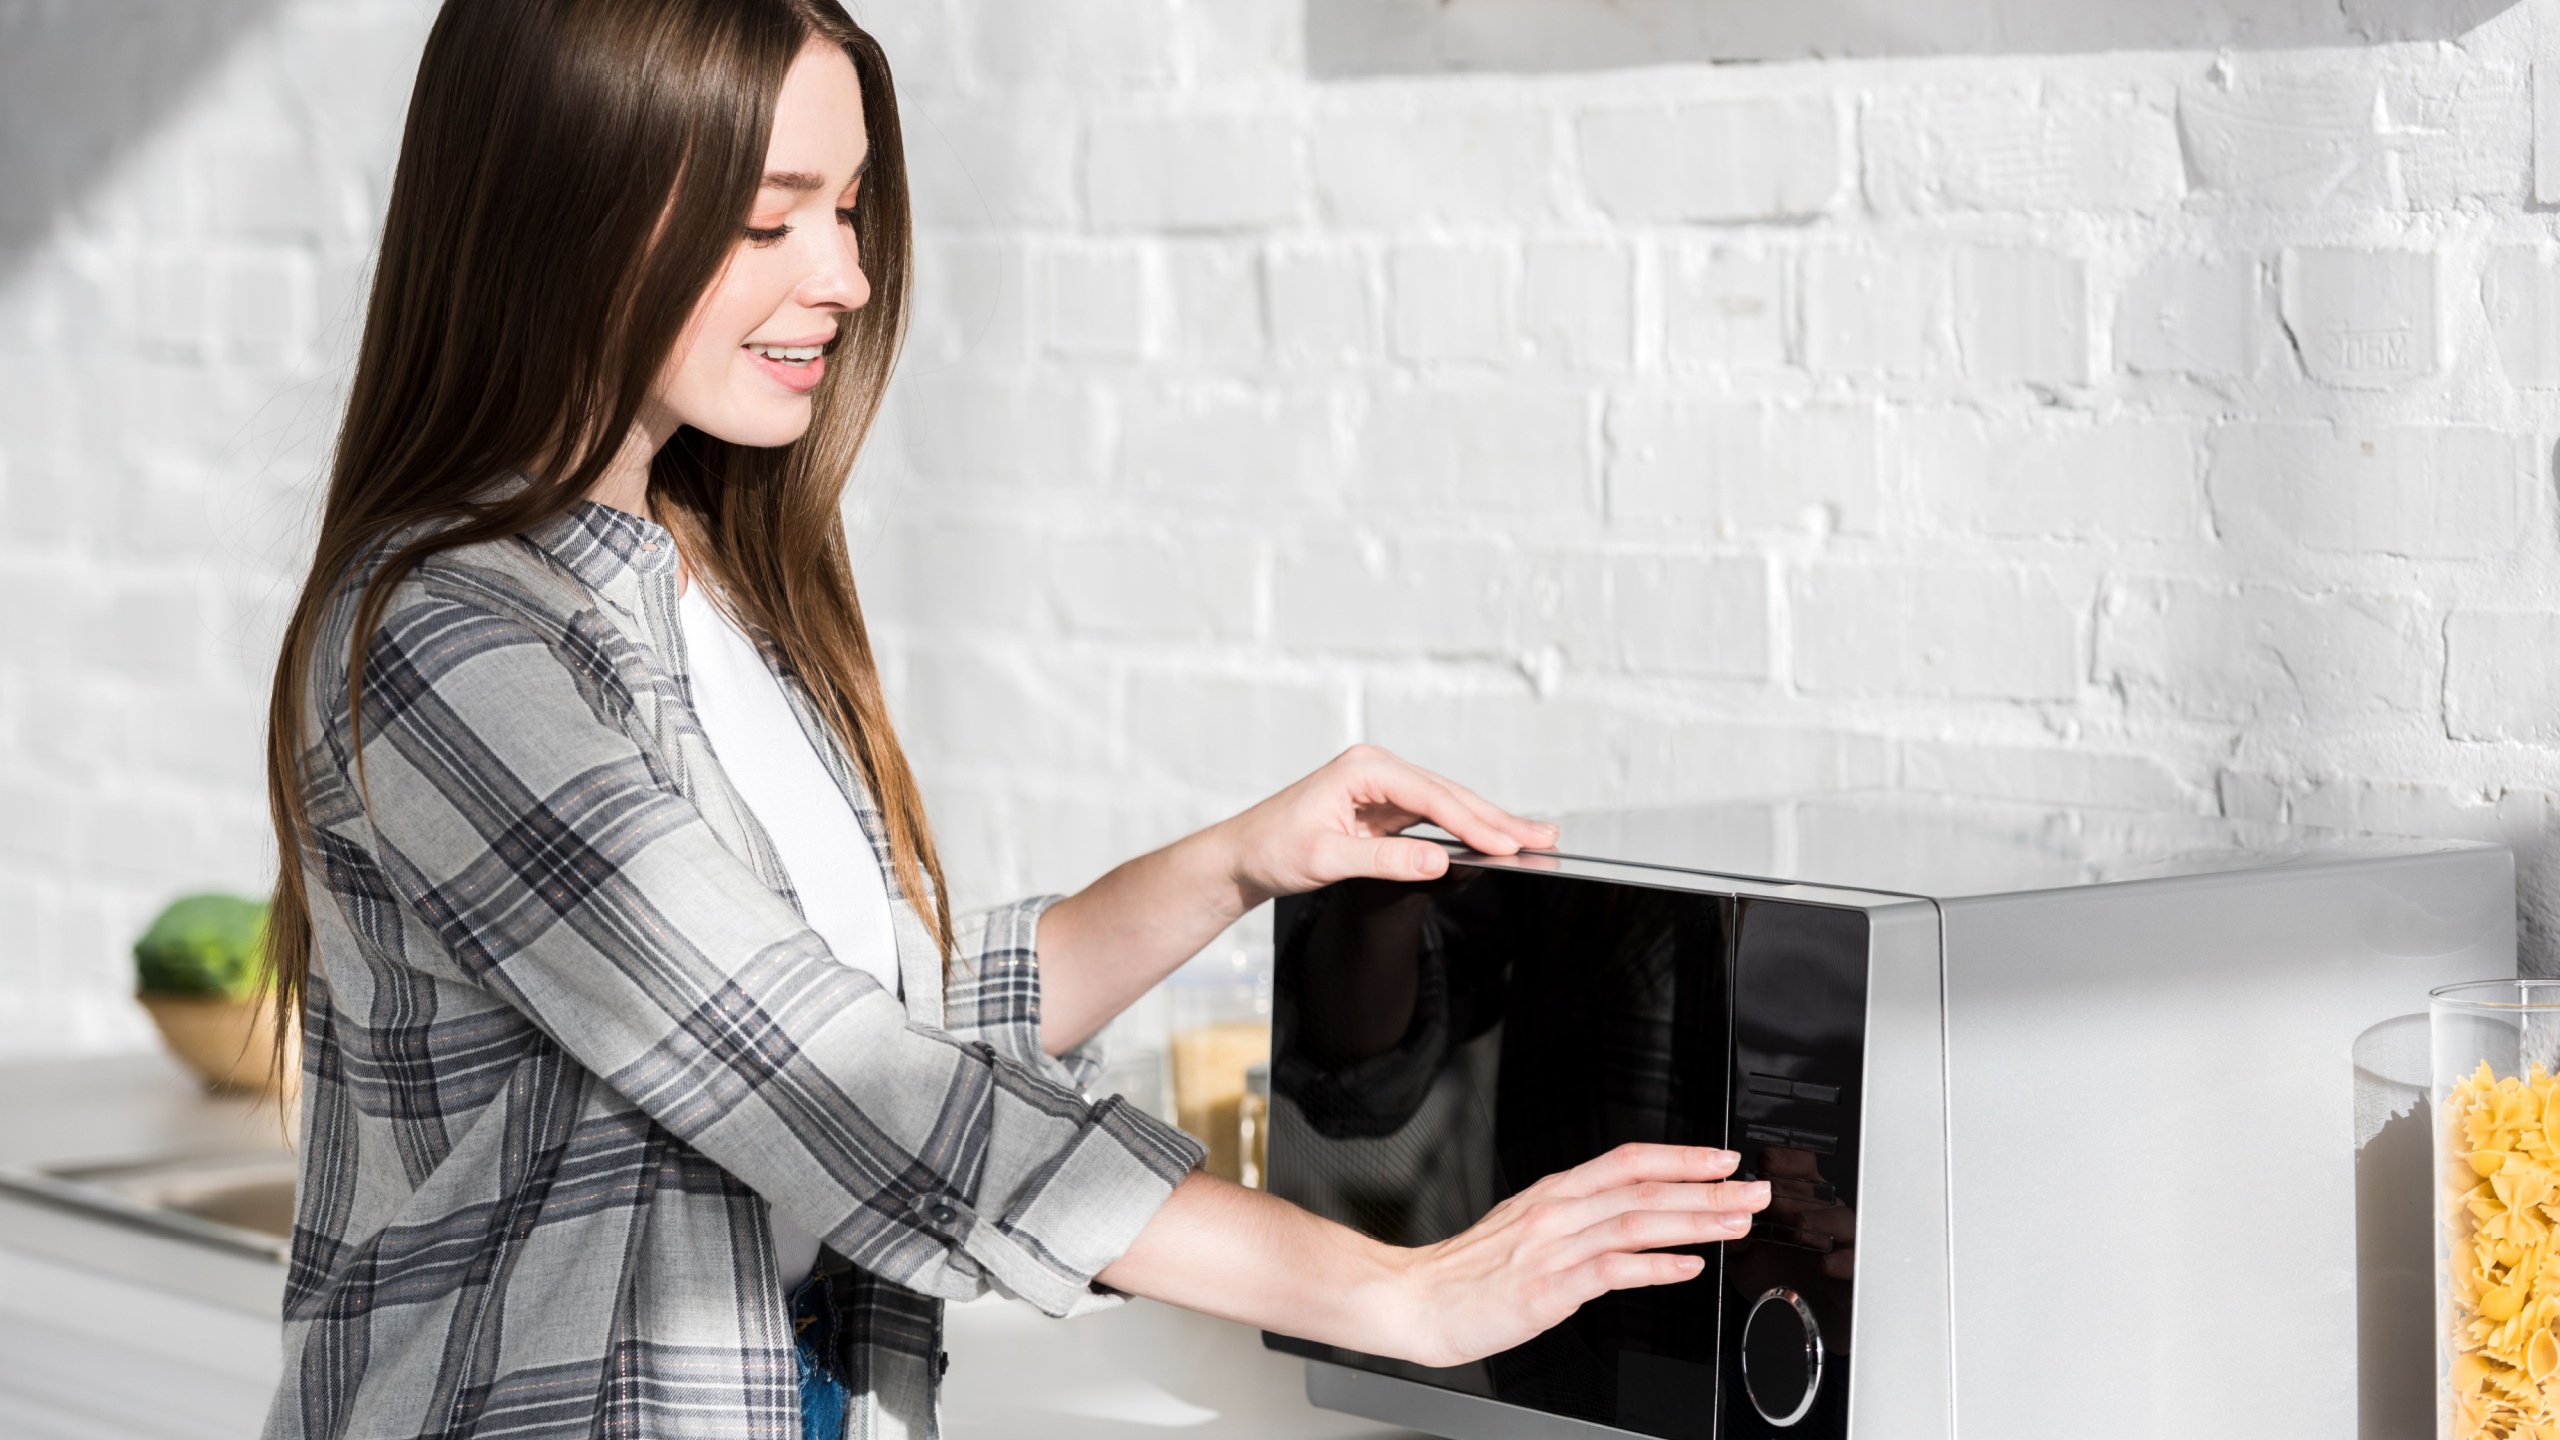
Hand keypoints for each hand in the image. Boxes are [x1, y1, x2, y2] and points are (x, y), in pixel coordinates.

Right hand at [1096, 1143, 1768, 1371]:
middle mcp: (1557, 1211)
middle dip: (1707, 1187)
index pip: (1628, 1160)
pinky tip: (1687, 1265)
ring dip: (1694, 1219)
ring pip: (1637, 1221)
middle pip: (1643, 1187)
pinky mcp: (1548, 1286)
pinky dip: (1655, 1265)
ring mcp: (1552, 1247)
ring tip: (1737, 1220)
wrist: (1414, 1302)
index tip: (1725, 1158)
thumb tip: (1632, 1215)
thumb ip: (1578, 1220)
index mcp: (1554, 1193)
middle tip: (1755, 1189)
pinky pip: (1612, 1269)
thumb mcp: (1525, 1230)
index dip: (1680, 1155)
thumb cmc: (1468, 1274)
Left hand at [1217, 745, 1556, 907]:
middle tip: (1543, 837)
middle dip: (1497, 819)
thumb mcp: (1327, 859)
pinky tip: (1492, 840)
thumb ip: (1385, 860)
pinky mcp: (1384, 808)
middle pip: (1448, 795)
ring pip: (1446, 804)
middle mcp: (1376, 770)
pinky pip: (1433, 817)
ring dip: (1488, 824)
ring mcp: (1382, 787)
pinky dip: (1464, 831)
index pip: (1431, 796)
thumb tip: (1440, 861)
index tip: (1507, 845)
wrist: (1242, 855)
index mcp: (1363, 769)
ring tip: (1532, 837)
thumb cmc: (1273, 850)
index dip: (1473, 823)